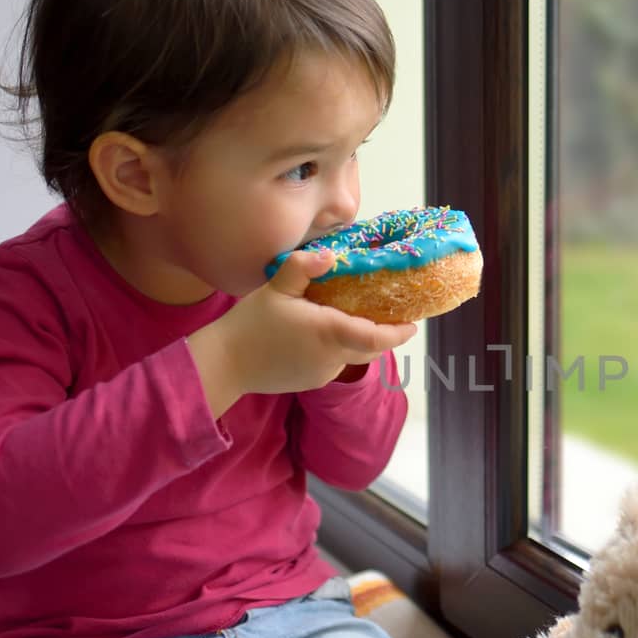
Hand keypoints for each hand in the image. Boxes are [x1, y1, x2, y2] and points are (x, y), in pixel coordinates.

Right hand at [186, 249, 416, 417]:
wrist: (224, 365)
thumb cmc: (250, 324)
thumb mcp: (275, 287)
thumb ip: (302, 267)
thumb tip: (330, 255)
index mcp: (329, 333)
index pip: (378, 338)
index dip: (399, 332)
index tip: (413, 323)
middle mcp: (332, 358)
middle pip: (373, 349)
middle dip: (386, 334)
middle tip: (393, 313)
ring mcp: (323, 373)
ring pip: (354, 356)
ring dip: (360, 340)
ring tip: (357, 316)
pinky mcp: (312, 382)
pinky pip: (335, 363)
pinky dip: (339, 348)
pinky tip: (322, 332)